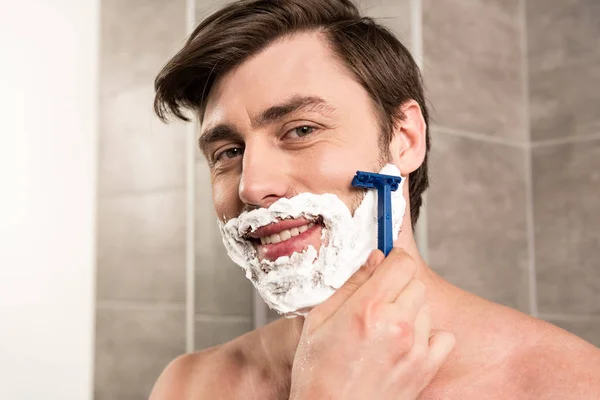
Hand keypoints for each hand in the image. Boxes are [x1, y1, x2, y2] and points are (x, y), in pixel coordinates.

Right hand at [289, 248, 454, 399]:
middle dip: (396, 287)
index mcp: (368, 309)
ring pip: (425, 307)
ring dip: (409, 311)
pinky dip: (427, 336)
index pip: (400, 262)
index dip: (391, 259)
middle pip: (414, 282)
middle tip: (376, 304)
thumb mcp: (318, 321)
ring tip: (384, 330)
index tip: (384, 264)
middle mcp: (397, 325)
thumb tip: (374, 259)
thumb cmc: (318, 374)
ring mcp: (415, 348)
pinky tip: (404, 344)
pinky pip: (442, 337)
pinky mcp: (426, 368)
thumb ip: (351, 285)